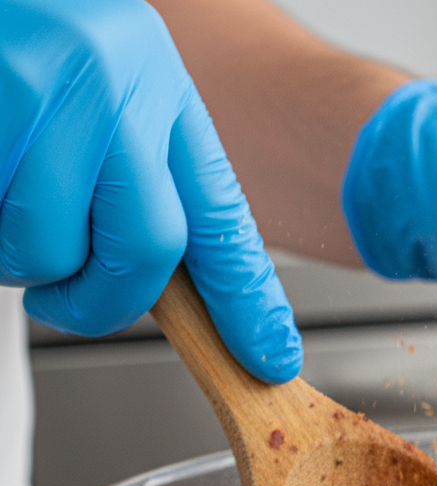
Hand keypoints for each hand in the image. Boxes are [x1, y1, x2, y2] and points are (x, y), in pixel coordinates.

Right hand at [0, 0, 299, 381]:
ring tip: (4, 200)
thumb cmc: (17, 39)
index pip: (223, 218)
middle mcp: (110, 82)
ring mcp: (39, 90)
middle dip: (103, 301)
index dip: (249, 301)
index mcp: (157, 84)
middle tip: (66, 303)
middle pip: (151, 250)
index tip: (272, 356)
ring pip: (49, 252)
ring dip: (22, 262)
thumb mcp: (104, 93)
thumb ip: (143, 178)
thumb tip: (170, 281)